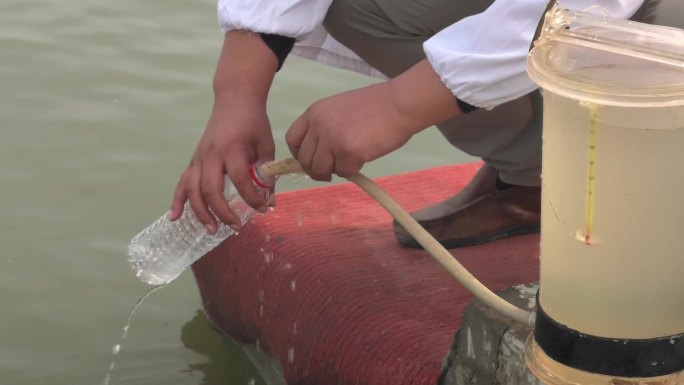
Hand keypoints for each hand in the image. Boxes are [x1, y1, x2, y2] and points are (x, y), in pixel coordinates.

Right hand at [170, 96, 273, 233]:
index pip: (240, 180)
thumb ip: (267, 172)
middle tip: (236, 227)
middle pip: (211, 189)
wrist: (234, 100)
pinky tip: (175, 217)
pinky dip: (178, 200)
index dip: (252, 197)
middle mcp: (211, 154)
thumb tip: (270, 200)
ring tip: (212, 230)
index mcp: (232, 148)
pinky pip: (183, 182)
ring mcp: (199, 157)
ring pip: (193, 189)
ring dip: (200, 212)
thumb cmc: (253, 122)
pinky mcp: (194, 160)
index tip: (264, 208)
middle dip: (222, 212)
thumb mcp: (266, 144)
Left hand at [286, 60, 462, 180]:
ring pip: (320, 169)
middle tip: (331, 171)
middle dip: (316, 170)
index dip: (299, 155)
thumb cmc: (376, 106)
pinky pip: (344, 172)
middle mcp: (319, 125)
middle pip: (305, 159)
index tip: (310, 161)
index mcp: (315, 112)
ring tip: (350, 161)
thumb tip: (320, 154)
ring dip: (334, 170)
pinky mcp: (348, 152)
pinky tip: (364, 157)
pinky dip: (353, 170)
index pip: (292, 139)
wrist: (399, 104)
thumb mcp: (340, 110)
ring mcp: (332, 139)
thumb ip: (326, 127)